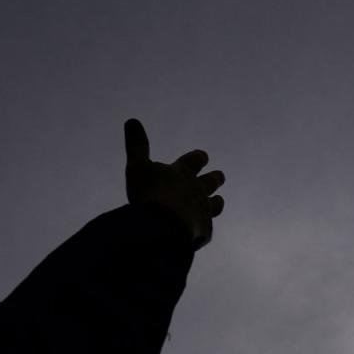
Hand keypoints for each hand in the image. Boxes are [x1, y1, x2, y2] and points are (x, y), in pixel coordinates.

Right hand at [124, 118, 224, 249]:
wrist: (163, 226)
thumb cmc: (149, 193)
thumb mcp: (138, 167)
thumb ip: (137, 146)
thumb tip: (132, 120)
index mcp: (183, 173)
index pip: (195, 160)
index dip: (198, 158)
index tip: (203, 156)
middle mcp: (198, 190)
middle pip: (211, 182)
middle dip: (215, 178)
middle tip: (221, 176)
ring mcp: (204, 211)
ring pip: (216, 205)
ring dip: (217, 202)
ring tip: (219, 201)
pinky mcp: (204, 232)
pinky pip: (205, 231)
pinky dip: (202, 230)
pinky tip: (199, 233)